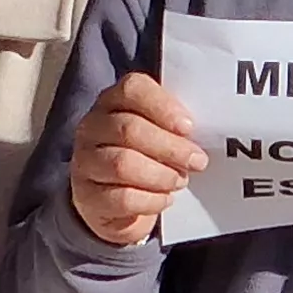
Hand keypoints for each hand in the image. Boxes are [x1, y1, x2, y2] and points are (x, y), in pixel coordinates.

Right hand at [68, 72, 204, 246]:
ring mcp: (85, 162)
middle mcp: (92, 127)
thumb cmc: (145, 158)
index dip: (162, 106)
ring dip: (161, 175)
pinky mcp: (88, 196)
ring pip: (123, 164)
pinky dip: (152, 200)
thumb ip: (175, 127)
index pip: (132, 89)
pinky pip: (122, 198)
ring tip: (180, 181)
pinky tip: (165, 199)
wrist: (113, 203)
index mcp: (113, 102)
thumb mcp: (158, 134)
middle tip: (197, 161)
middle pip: (130, 129)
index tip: (188, 126)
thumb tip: (206, 134)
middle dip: (171, 147)